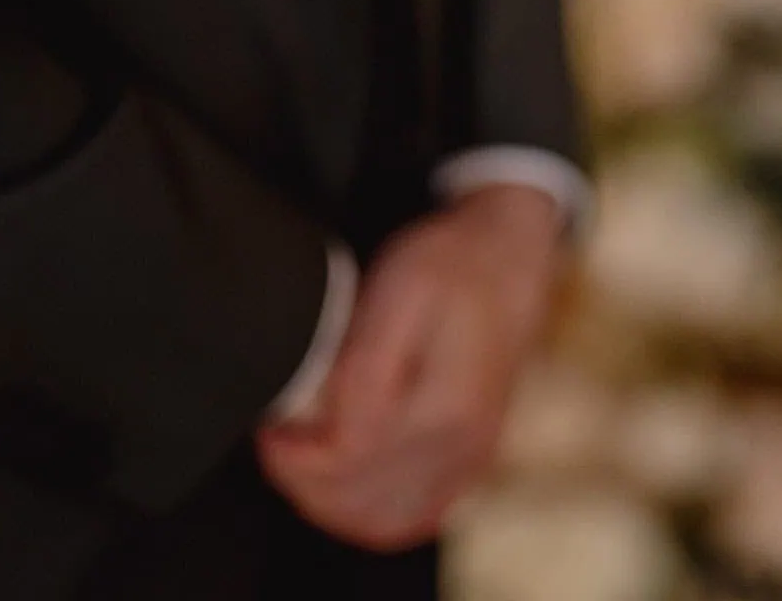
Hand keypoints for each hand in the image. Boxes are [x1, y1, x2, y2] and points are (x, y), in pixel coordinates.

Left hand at [256, 186, 563, 549]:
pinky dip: (367, 514)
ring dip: (328, 504)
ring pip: (383, 522)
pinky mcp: (469, 461)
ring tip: (303, 459)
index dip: (293, 455)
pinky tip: (344, 481)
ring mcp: (470, 459)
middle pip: (359, 502)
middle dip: (300, 480)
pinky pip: (413, 518)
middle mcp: (463, 444)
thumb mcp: (398, 290)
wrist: (511, 258)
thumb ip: (362, 364)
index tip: (271, 427)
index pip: (348, 460)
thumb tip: (324, 421)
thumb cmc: (452, 267)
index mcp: (444, 404)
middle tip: (279, 440)